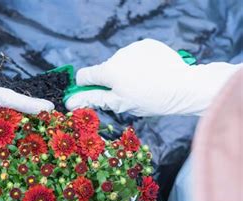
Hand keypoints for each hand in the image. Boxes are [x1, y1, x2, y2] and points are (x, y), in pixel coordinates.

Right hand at [66, 39, 239, 115]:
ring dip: (125, 72)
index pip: (84, 75)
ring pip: (120, 62)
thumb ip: (92, 99)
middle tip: (128, 93)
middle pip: (104, 70)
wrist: (184, 87)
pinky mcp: (147, 44)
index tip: (95, 93)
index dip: (86, 86)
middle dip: (111, 81)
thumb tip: (69, 102)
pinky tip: (151, 73)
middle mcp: (117, 56)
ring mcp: (133, 48)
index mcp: (108, 71)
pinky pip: (135, 55)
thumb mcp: (119, 104)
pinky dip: (138, 64)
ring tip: (143, 84)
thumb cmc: (149, 100)